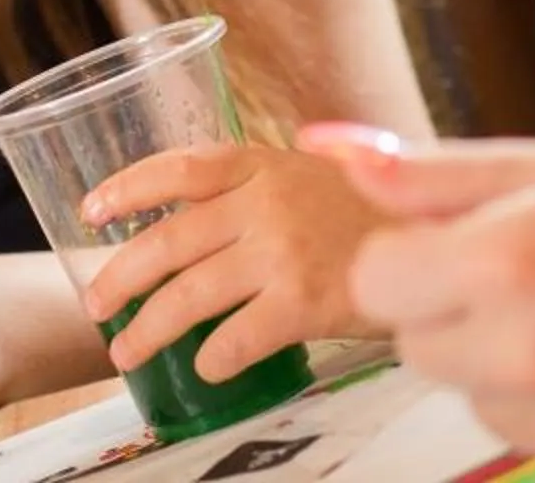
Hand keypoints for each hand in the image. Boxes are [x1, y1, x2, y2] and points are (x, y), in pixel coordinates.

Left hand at [74, 144, 382, 382]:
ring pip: (188, 294)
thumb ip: (258, 188)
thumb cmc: (376, 213)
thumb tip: (194, 219)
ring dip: (147, 329)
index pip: (177, 169)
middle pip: (168, 240)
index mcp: (262, 165)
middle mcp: (265, 202)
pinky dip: (212, 358)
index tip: (90, 212)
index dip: (126, 189)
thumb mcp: (312, 175)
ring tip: (125, 352)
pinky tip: (205, 369)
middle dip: (119, 277)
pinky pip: (236, 338)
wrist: (445, 237)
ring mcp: (282, 252)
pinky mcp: (304, 302)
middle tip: (94, 305)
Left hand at [315, 132, 534, 482]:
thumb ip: (443, 171)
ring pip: (485, 401)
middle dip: (466, 306)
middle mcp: (531, 358)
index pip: (376, 278)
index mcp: (511, 260)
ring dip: (519, 364)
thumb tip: (332, 153)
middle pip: (422, 344)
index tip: (488, 234)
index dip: (424, 250)